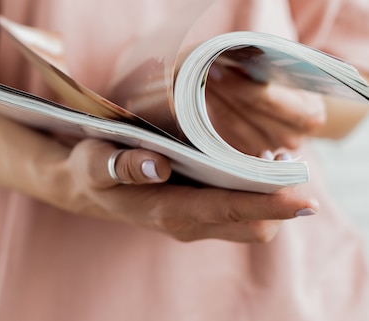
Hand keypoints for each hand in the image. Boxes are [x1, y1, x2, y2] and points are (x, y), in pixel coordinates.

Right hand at [58, 139, 318, 242]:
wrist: (82, 188)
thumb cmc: (89, 170)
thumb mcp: (94, 162)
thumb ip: (121, 165)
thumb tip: (158, 165)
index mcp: (166, 210)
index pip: (229, 210)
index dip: (268, 204)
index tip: (301, 192)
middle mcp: (186, 223)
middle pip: (252, 225)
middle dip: (277, 199)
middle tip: (285, 159)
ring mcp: (193, 222)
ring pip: (250, 222)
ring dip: (269, 198)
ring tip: (274, 158)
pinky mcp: (195, 214)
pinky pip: (238, 213)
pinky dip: (255, 195)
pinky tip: (253, 164)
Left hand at [205, 65, 325, 157]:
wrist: (289, 98)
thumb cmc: (286, 74)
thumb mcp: (285, 60)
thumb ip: (266, 53)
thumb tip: (233, 49)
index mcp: (310, 114)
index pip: (267, 98)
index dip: (238, 82)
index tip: (215, 65)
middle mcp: (293, 137)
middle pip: (248, 110)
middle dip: (223, 87)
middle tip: (202, 68)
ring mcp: (271, 147)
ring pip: (234, 121)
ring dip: (215, 98)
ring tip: (200, 77)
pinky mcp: (251, 151)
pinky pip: (227, 130)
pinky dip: (215, 109)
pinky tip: (204, 92)